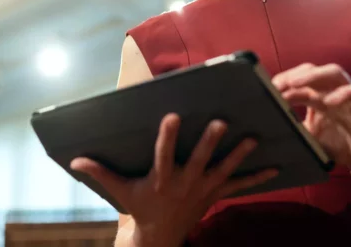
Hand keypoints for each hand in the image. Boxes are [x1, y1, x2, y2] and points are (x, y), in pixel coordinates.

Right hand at [70, 114, 277, 246]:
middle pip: (200, 159)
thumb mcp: (120, 190)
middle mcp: (185, 183)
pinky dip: (257, 178)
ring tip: (253, 139)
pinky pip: (239, 186)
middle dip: (210, 142)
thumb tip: (75, 160)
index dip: (167, 136)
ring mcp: (204, 189)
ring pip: (224, 170)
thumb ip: (100, 172)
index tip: (171, 116)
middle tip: (221, 122)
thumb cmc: (140, 206)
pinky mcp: (216, 194)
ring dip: (239, 155)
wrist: (161, 235)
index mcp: (161, 178)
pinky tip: (275, 166)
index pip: (163, 154)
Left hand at [272, 63, 350, 180]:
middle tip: (277, 84)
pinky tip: (329, 102)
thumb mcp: (310, 137)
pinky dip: (344, 93)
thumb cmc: (340, 146)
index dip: (284, 81)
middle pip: (315, 70)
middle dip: (295, 74)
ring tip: (295, 84)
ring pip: (336, 73)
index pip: (300, 78)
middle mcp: (334, 92)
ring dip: (314, 76)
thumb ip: (294, 129)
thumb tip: (268, 127)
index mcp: (319, 96)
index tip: (266, 89)